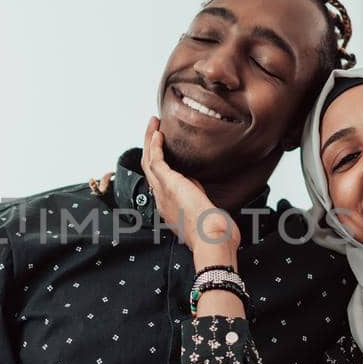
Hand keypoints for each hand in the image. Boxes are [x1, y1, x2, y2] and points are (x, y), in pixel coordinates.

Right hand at [141, 117, 236, 253]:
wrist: (213, 239)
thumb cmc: (215, 233)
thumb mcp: (206, 214)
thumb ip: (200, 200)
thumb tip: (200, 188)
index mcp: (170, 208)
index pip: (159, 183)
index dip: (158, 165)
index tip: (163, 151)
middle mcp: (161, 200)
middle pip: (148, 169)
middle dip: (149, 148)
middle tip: (154, 131)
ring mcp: (162, 192)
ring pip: (147, 161)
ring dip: (149, 141)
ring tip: (153, 124)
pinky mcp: (167, 184)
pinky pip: (155, 160)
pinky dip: (154, 145)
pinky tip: (158, 133)